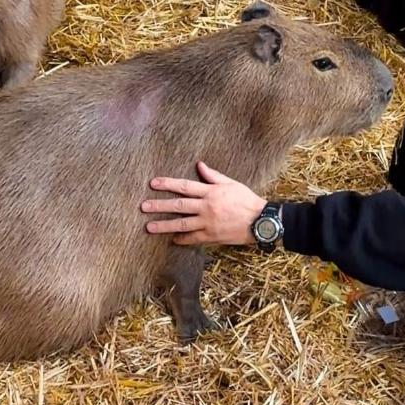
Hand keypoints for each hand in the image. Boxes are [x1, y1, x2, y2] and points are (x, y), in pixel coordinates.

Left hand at [141, 161, 266, 245]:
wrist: (260, 221)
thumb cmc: (247, 200)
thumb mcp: (231, 184)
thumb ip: (213, 176)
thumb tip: (199, 165)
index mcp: (211, 193)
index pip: (184, 186)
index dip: (168, 184)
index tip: (153, 184)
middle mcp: (207, 208)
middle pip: (179, 206)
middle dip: (159, 206)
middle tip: (143, 207)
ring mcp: (208, 224)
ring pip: (182, 224)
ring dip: (164, 226)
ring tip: (149, 227)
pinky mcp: (212, 237)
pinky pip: (193, 239)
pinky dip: (182, 239)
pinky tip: (172, 239)